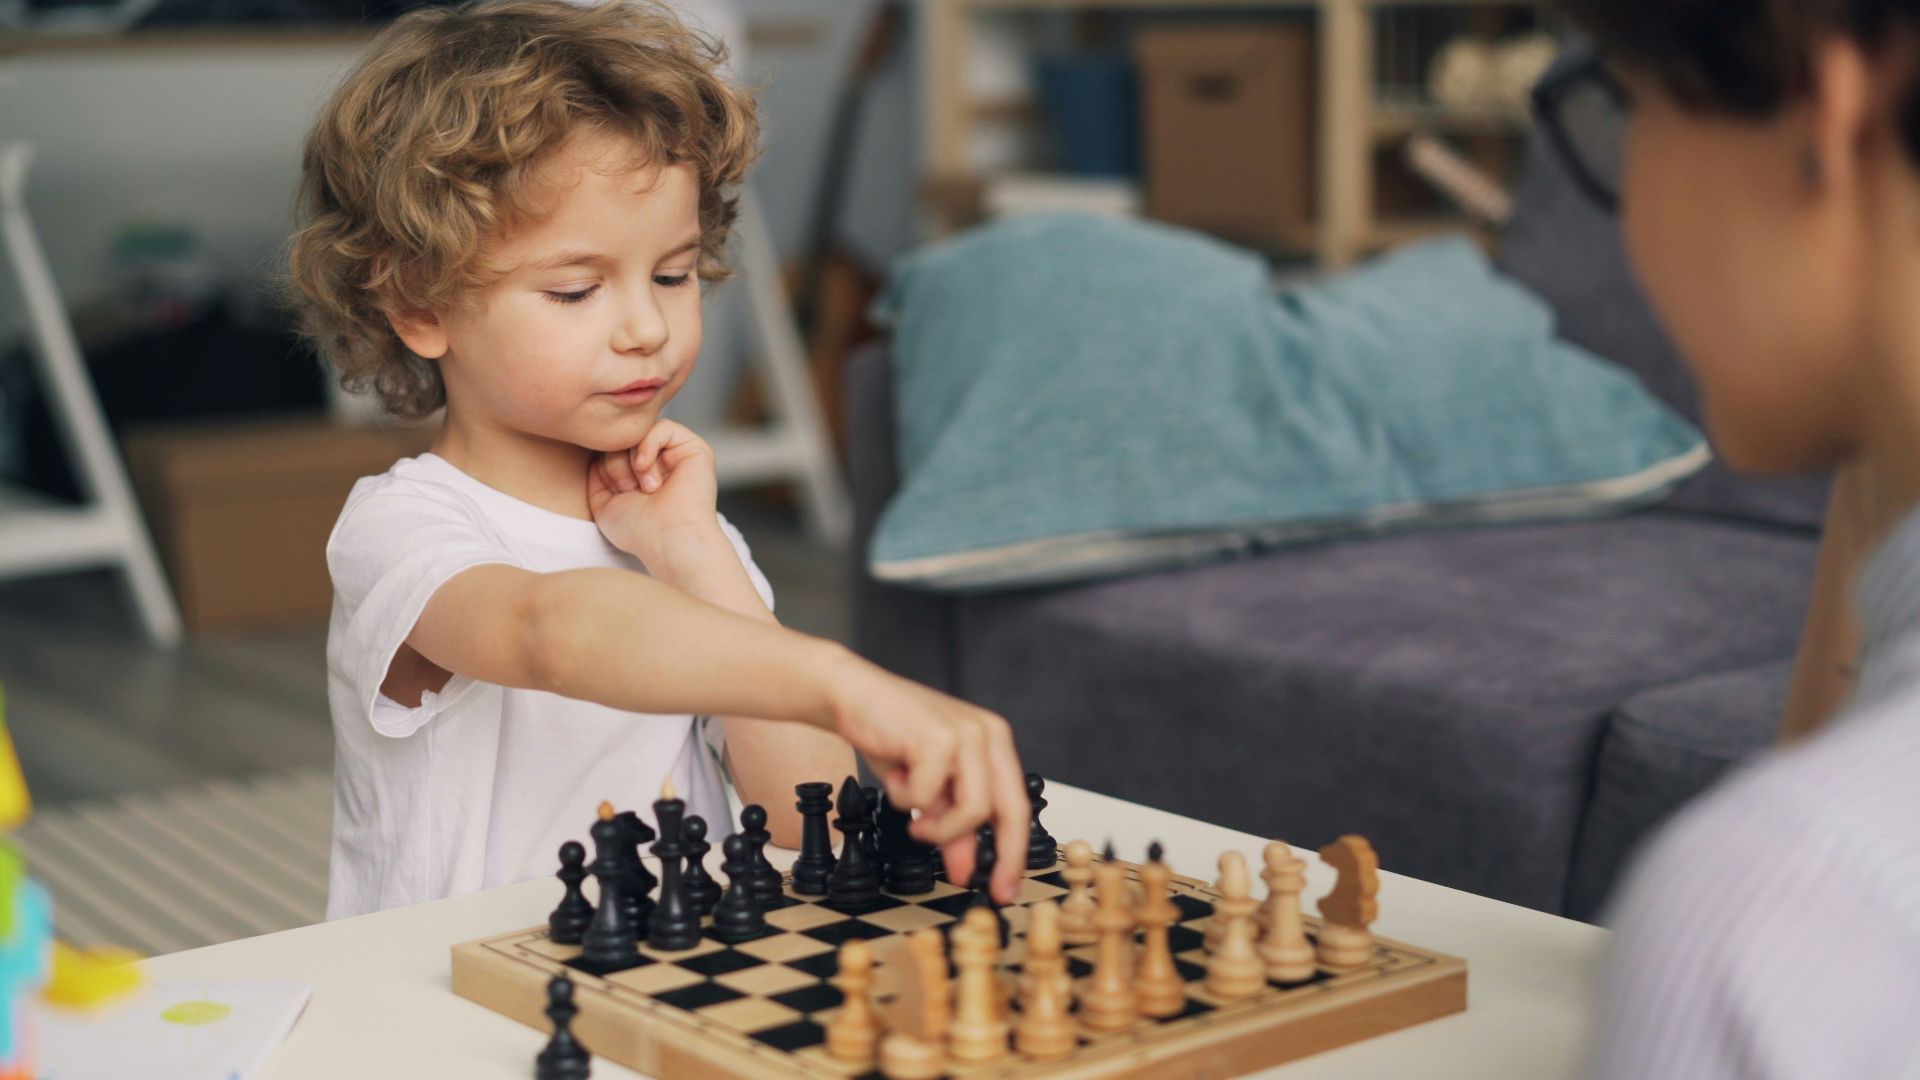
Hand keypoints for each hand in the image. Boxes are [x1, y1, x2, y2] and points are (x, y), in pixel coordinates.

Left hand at [587, 420, 720, 559]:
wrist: (668, 541)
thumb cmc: (639, 531)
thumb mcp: (604, 504)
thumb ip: (597, 477)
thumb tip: (598, 451)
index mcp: (642, 476)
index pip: (612, 450)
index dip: (604, 465)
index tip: (613, 492)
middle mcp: (661, 463)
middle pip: (623, 439)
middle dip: (615, 463)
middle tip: (627, 489)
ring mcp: (677, 454)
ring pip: (639, 432)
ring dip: (631, 460)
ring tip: (643, 487)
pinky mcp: (694, 448)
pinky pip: (660, 427)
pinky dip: (646, 446)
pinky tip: (646, 470)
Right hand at [823, 655, 1029, 904]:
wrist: (851, 696)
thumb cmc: (891, 737)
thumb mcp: (928, 789)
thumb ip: (951, 826)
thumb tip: (967, 870)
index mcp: (994, 744)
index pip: (1017, 806)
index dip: (1014, 853)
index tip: (1005, 890)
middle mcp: (988, 735)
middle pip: (1009, 810)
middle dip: (998, 854)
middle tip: (970, 880)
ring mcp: (966, 734)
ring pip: (972, 809)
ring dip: (937, 826)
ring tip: (914, 818)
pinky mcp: (938, 737)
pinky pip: (927, 795)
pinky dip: (905, 797)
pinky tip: (894, 776)